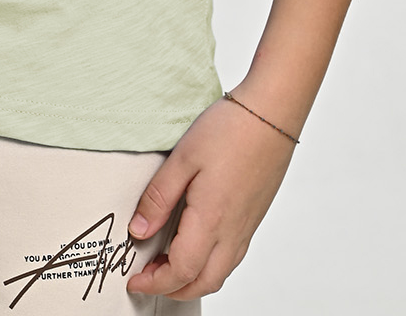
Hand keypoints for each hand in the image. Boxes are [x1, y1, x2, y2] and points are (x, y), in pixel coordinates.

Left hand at [125, 89, 297, 300]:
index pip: (180, 272)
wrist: (271, 115)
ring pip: (219, 274)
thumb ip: (159, 198)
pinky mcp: (253, 218)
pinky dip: (209, 266)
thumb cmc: (229, 130)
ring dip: (192, 280)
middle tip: (148, 277)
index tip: (134, 280)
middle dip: (173, 290)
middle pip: (203, 284)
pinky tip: (195, 245)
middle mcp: (232, 233)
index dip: (155, 283)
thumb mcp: (183, 158)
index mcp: (211, 221)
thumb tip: (139, 230)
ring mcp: (246, 228)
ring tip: (166, 262)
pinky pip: (231, 257)